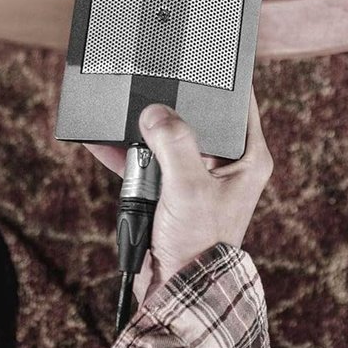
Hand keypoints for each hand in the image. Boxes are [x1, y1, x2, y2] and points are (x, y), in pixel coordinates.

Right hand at [85, 88, 272, 301]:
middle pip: (192, 116)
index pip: (238, 103)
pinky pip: (141, 157)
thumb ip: (174, 143)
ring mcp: (191, 173)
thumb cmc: (199, 245)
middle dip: (167, 106)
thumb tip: (154, 112)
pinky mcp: (165, 185)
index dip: (221, 80)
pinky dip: (122, 150)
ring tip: (123, 121)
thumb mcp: (189, 187)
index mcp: (245, 157)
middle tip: (150, 89)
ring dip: (140, 131)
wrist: (175, 289)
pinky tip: (101, 138)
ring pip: (163, 135)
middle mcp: (220, 161)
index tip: (200, 58)